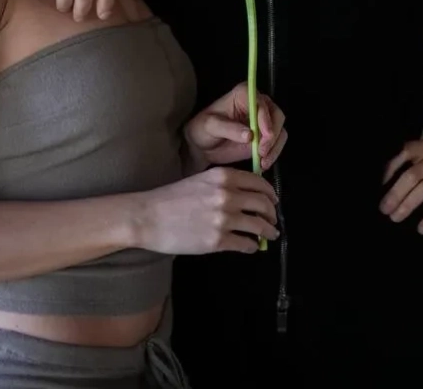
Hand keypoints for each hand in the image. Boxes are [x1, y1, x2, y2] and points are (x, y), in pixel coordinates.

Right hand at [136, 167, 278, 255]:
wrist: (149, 217)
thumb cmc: (172, 198)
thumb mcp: (201, 180)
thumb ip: (224, 185)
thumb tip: (247, 196)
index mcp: (223, 176)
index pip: (258, 183)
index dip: (270, 194)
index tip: (273, 201)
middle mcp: (227, 195)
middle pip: (263, 204)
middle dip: (272, 214)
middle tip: (273, 220)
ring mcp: (223, 219)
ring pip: (259, 225)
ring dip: (268, 231)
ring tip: (270, 235)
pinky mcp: (217, 241)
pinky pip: (245, 244)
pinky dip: (252, 246)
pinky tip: (251, 246)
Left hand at [184, 85, 286, 172]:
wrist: (202, 145)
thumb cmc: (203, 129)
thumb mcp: (210, 126)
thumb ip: (228, 128)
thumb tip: (249, 135)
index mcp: (244, 94)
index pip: (260, 102)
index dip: (265, 118)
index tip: (264, 135)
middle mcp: (258, 103)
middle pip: (276, 115)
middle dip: (272, 135)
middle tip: (262, 151)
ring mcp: (263, 120)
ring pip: (280, 130)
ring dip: (275, 147)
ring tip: (263, 162)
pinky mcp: (265, 136)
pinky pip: (277, 143)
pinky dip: (273, 153)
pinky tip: (263, 164)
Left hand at [380, 138, 422, 234]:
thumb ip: (420, 157)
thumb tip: (394, 177)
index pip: (404, 153)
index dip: (390, 168)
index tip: (381, 185)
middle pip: (411, 175)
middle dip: (395, 192)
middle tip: (384, 208)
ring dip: (407, 204)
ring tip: (395, 217)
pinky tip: (421, 228)